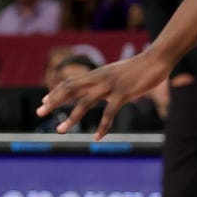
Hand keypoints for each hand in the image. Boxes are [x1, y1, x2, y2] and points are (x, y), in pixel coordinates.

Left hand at [35, 50, 170, 139]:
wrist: (157, 58)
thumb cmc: (138, 68)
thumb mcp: (116, 74)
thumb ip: (106, 83)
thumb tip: (102, 94)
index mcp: (96, 74)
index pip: (70, 82)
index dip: (56, 92)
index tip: (44, 102)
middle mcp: (99, 79)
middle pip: (70, 89)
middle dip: (53, 101)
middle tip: (39, 113)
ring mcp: (110, 86)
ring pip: (84, 103)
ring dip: (71, 118)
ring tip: (59, 130)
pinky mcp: (123, 93)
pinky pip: (109, 112)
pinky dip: (102, 127)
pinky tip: (96, 137)